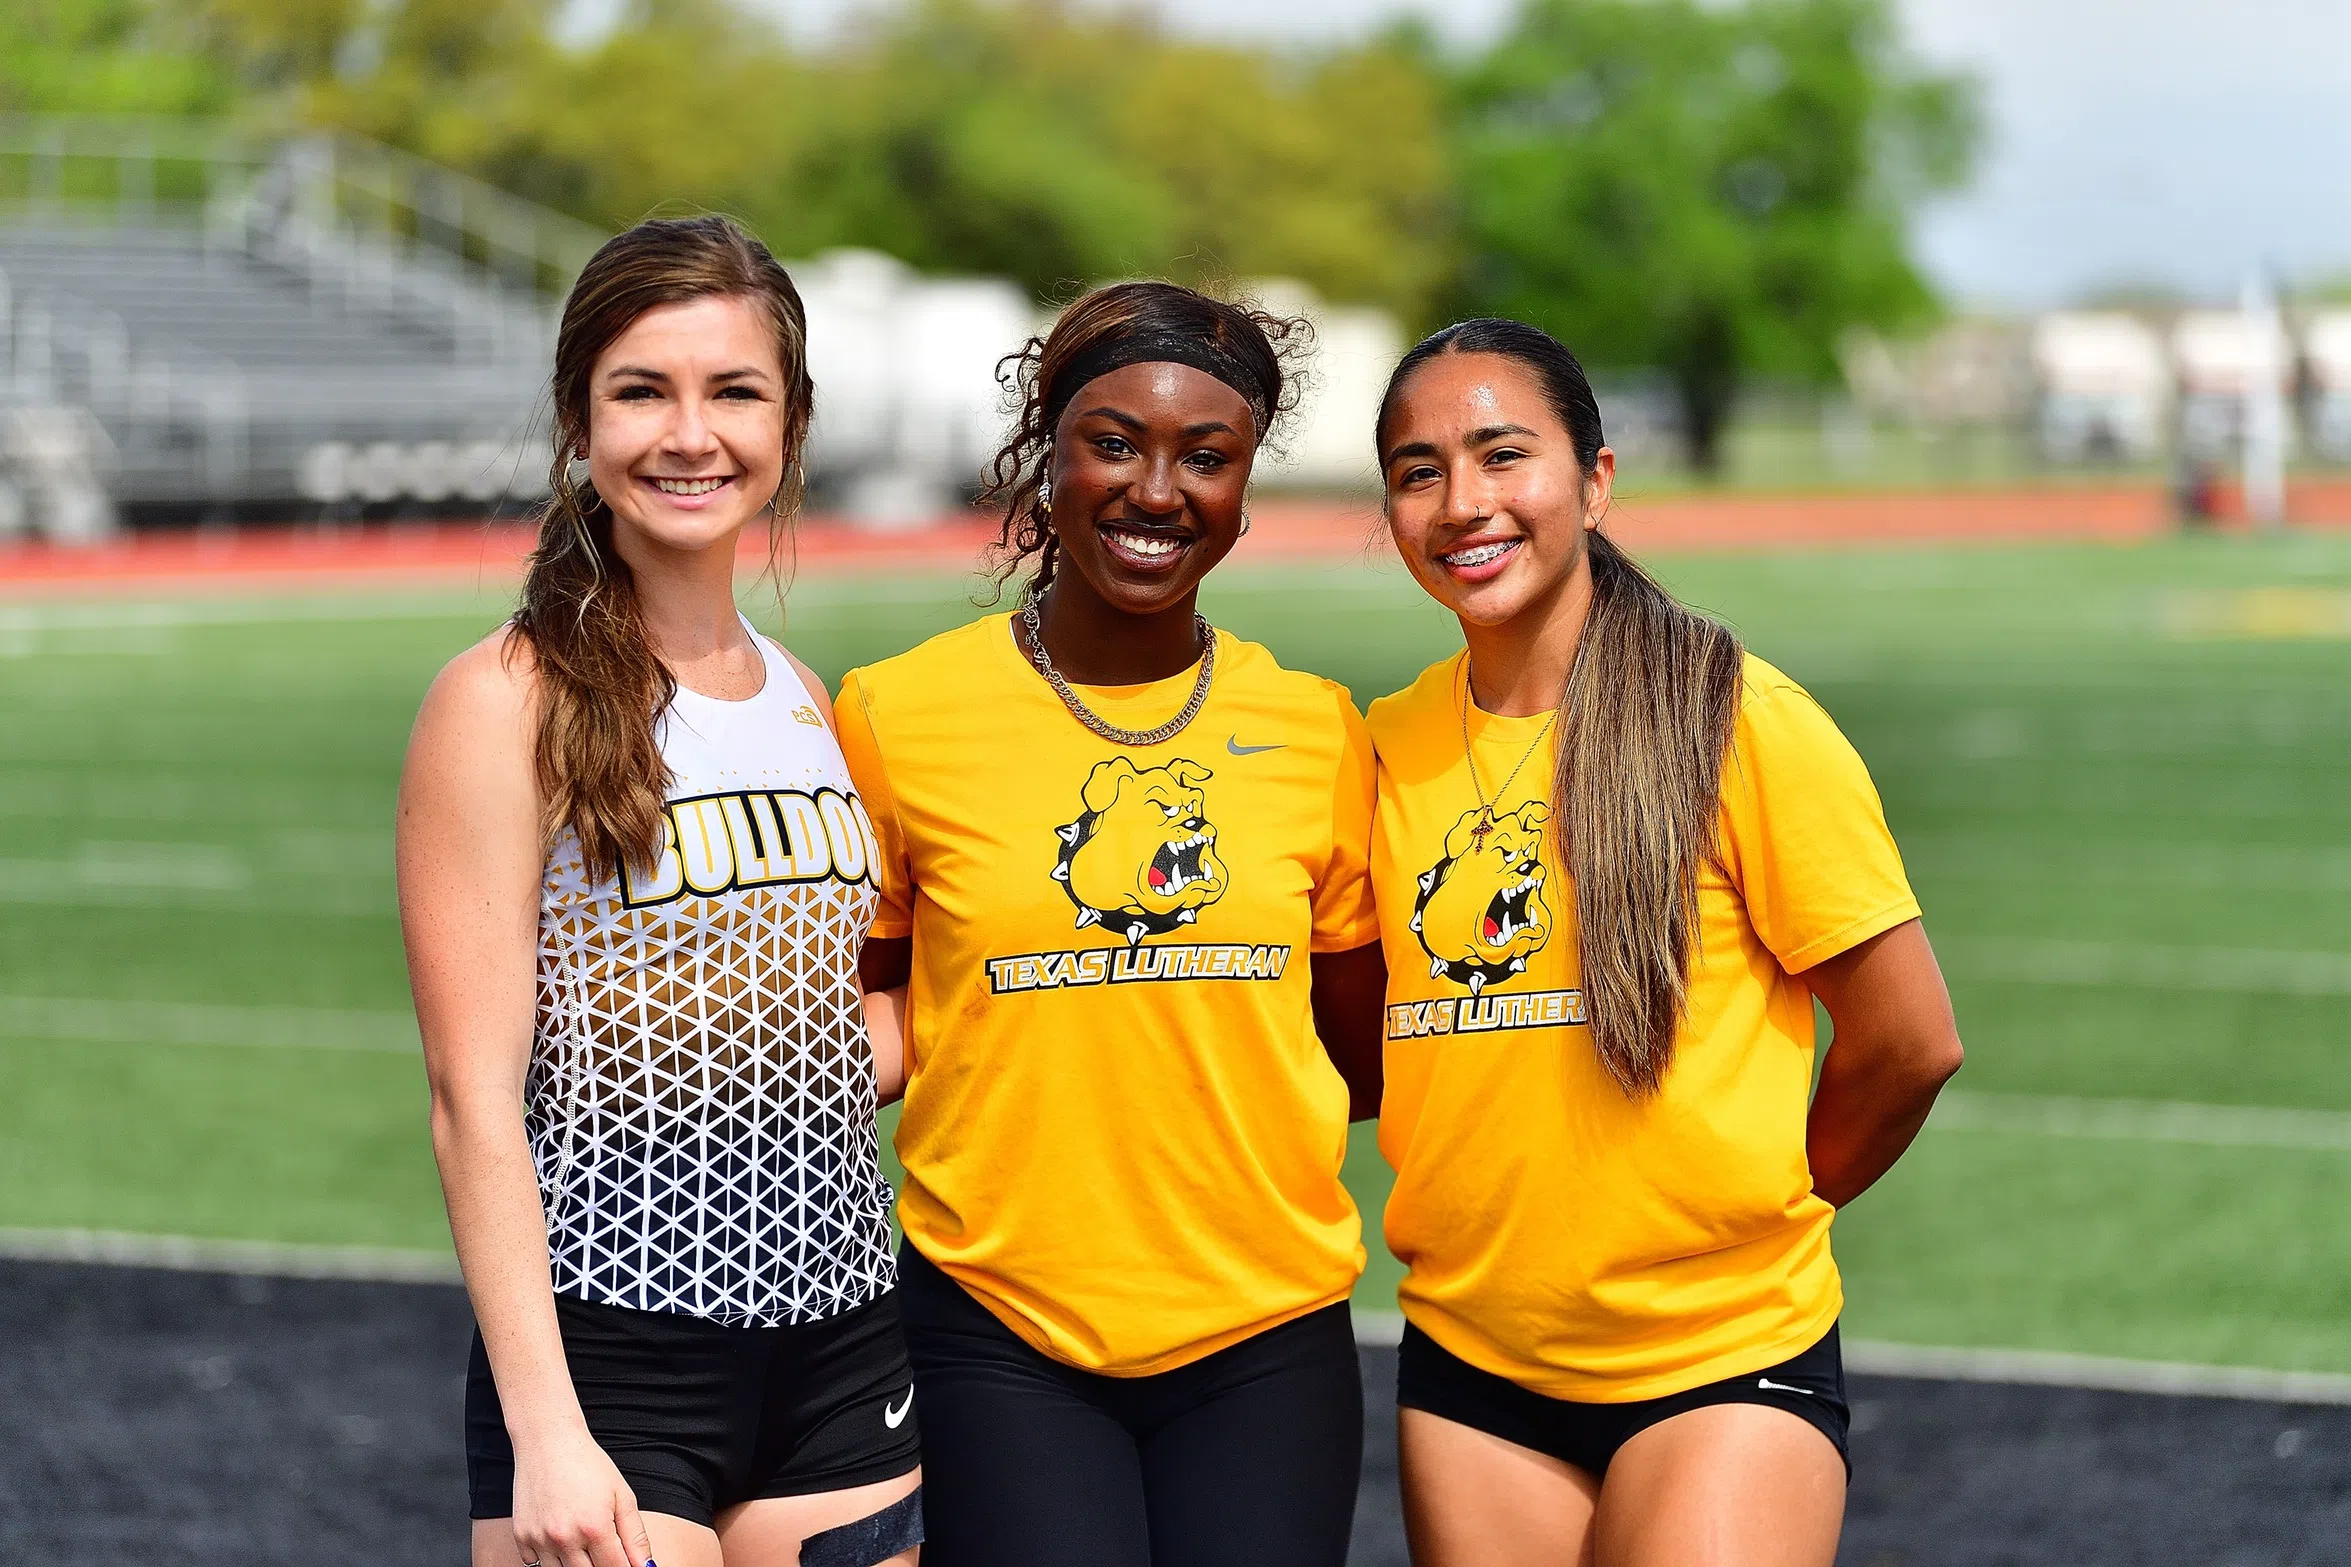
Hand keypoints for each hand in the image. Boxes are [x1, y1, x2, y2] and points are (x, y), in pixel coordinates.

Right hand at [509, 1425, 653, 1566]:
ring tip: (582, 1543)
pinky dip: (550, 1559)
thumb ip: (635, 1536)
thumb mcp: (622, 1496)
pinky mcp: (521, 1536)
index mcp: (595, 1527)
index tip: (627, 1564)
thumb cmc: (589, 1465)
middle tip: (604, 1551)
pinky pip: (535, 1564)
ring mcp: (539, 1539)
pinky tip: (560, 1540)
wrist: (548, 1442)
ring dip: (575, 1565)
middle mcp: (565, 1538)